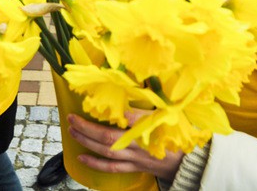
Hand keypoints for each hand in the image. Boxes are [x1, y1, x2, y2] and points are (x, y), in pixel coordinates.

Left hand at [67, 113, 183, 181]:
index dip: (113, 112)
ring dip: (87, 142)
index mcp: (149, 126)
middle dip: (88, 128)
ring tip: (72, 131)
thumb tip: (128, 88)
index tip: (95, 103)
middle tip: (71, 118)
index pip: (130, 118)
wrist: (185, 161)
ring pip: (107, 151)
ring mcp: (135, 156)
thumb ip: (146, 105)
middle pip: (109, 136)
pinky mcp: (133, 166)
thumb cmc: (173, 133)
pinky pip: (112, 167)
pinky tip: (81, 158)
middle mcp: (139, 143)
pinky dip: (95, 164)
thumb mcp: (165, 114)